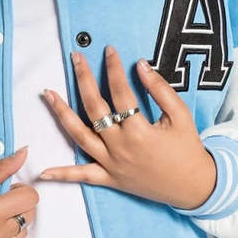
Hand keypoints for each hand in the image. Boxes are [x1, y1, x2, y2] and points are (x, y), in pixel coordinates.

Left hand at [38, 46, 216, 209]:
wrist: (194, 186)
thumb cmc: (188, 149)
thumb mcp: (181, 116)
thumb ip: (160, 90)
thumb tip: (141, 65)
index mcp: (140, 131)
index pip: (121, 93)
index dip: (114, 69)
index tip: (108, 51)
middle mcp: (120, 147)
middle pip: (95, 108)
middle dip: (84, 79)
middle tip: (76, 58)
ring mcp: (111, 164)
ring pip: (80, 136)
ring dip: (61, 114)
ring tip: (48, 94)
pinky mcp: (109, 179)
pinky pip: (82, 176)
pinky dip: (62, 175)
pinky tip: (42, 171)